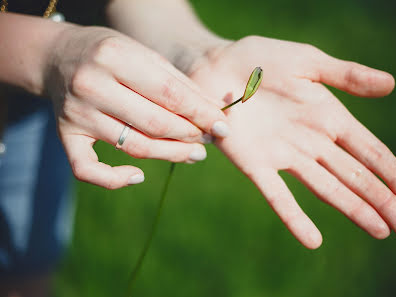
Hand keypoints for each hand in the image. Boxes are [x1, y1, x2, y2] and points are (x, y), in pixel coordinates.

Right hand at [44, 26, 228, 188]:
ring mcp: (76, 113)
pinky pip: (87, 169)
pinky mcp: (65, 135)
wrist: (59, 57)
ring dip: (170, 154)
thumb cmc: (112, 55)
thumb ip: (178, 83)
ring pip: (134, 146)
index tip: (222, 126)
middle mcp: (92, 85)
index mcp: (114, 56)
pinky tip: (138, 177)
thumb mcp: (145, 55)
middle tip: (209, 140)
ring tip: (195, 154)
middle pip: (154, 123)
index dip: (200, 113)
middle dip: (190, 135)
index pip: (169, 94)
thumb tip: (213, 113)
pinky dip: (114, 179)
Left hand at [189, 36, 395, 248]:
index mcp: (328, 117)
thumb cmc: (260, 61)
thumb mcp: (307, 61)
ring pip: (326, 187)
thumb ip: (346, 76)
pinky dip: (294, 217)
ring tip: (381, 230)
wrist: (215, 67)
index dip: (393, 174)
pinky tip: (313, 240)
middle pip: (354, 175)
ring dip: (354, 210)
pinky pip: (277, 195)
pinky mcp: (255, 165)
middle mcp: (311, 142)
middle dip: (383, 200)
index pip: (369, 151)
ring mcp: (284, 156)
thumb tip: (391, 85)